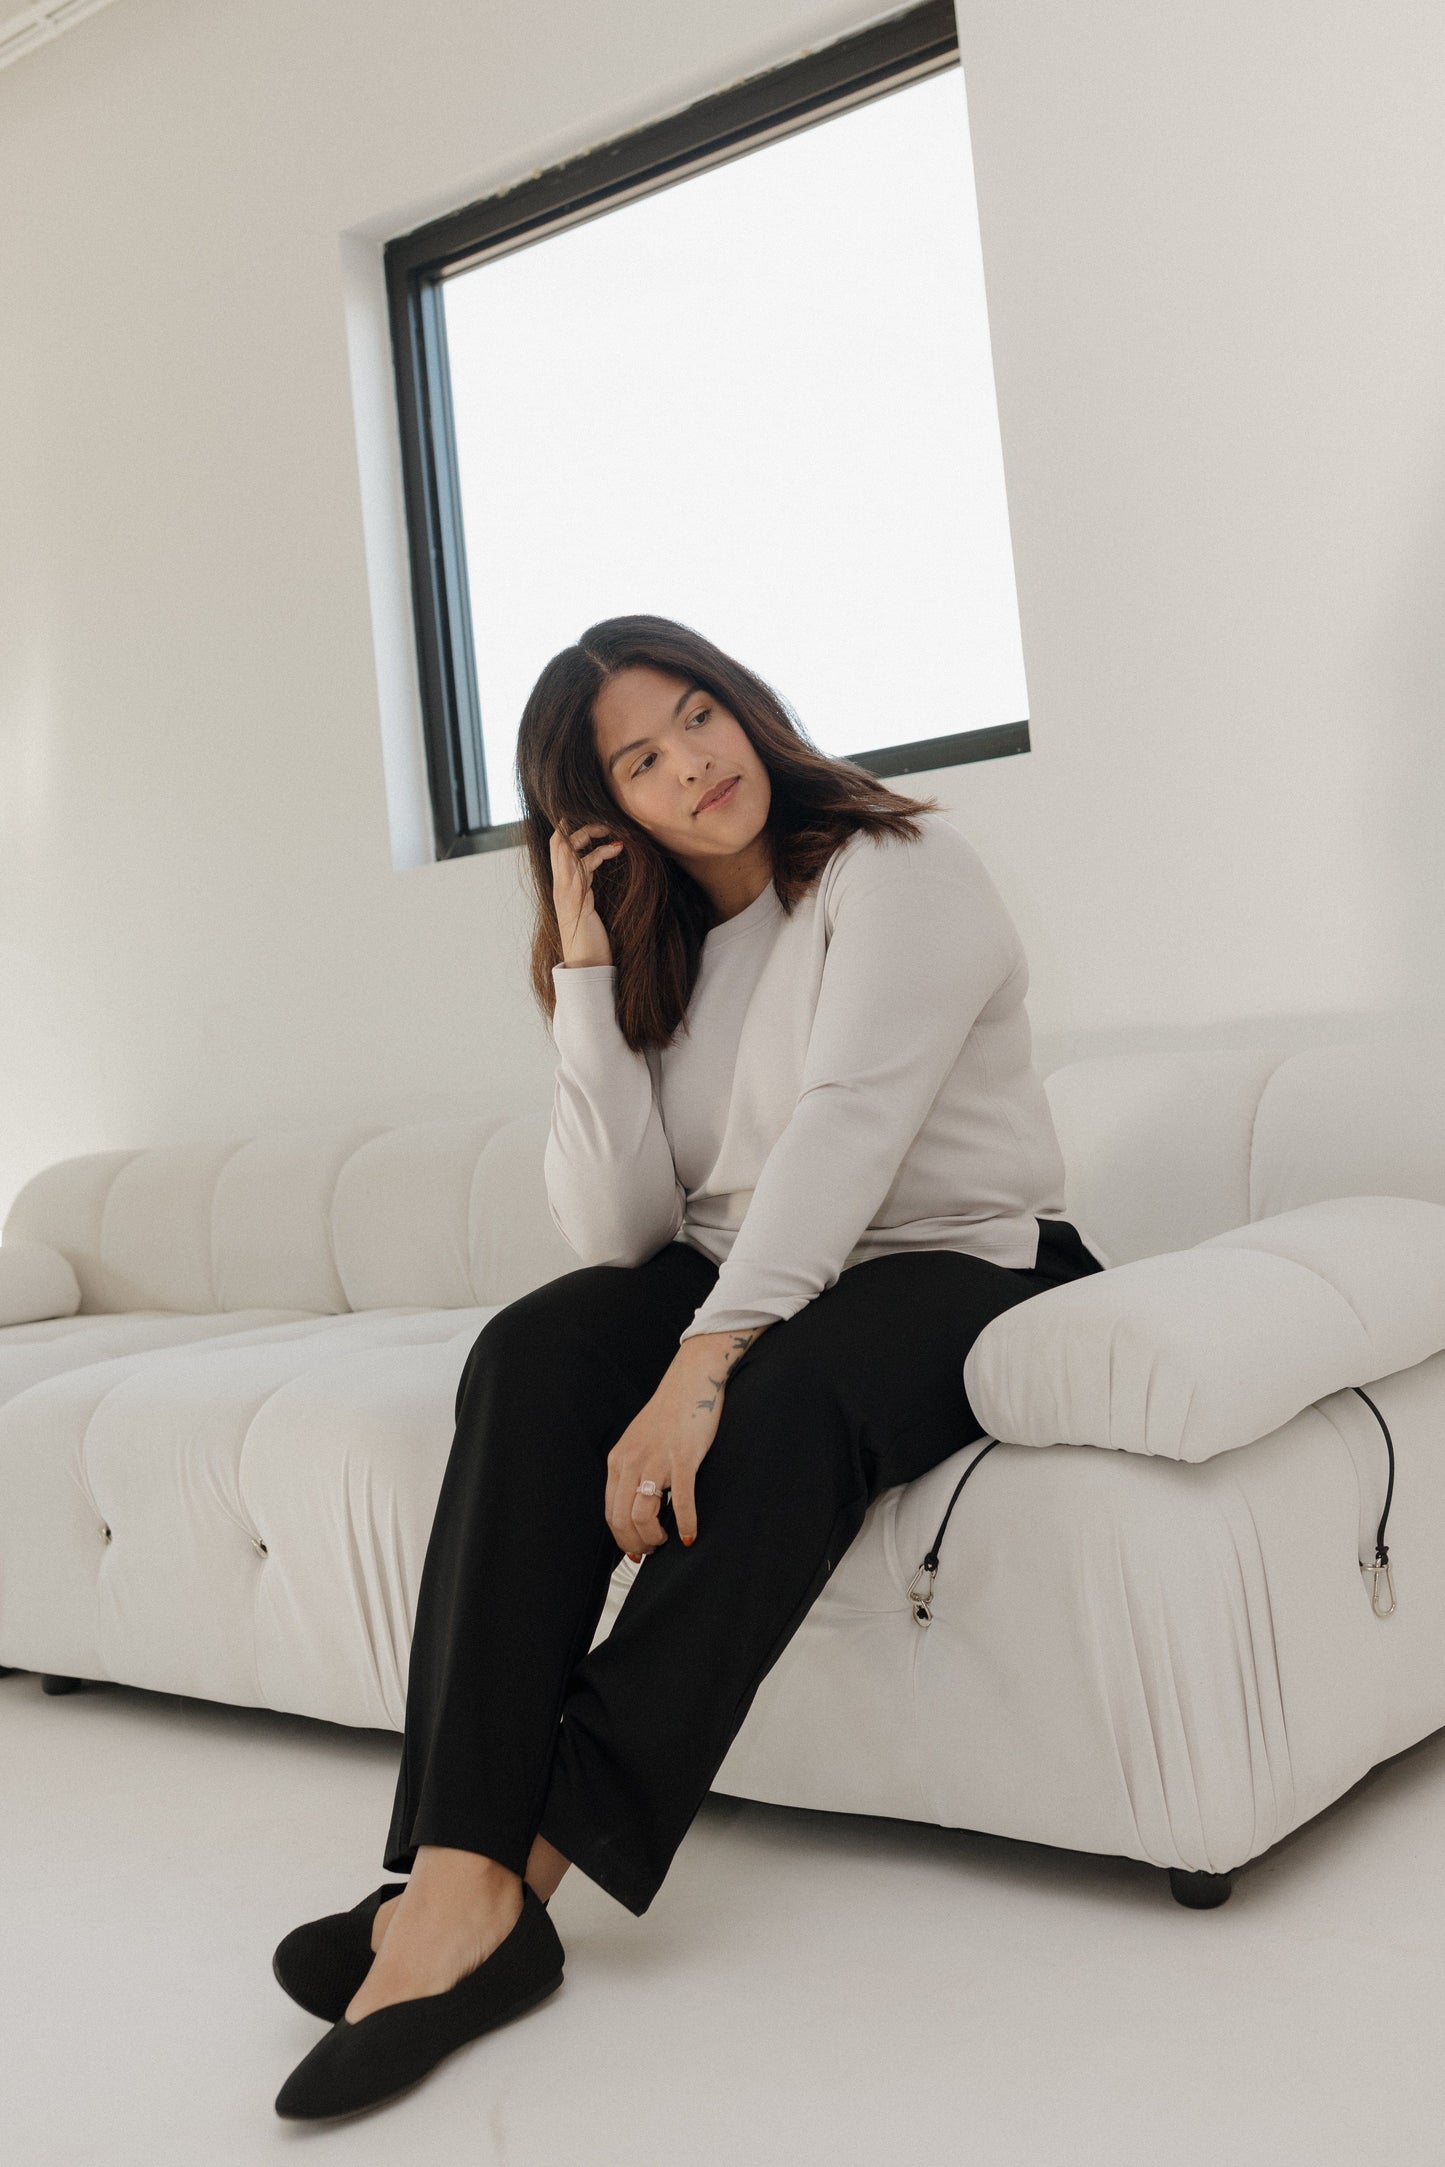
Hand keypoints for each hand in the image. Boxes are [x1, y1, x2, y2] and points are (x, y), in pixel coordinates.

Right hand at [549, 818, 625, 968]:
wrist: (586, 966)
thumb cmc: (591, 941)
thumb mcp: (587, 910)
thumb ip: (586, 891)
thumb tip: (593, 877)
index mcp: (561, 887)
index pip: (557, 850)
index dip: (570, 831)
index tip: (594, 825)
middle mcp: (559, 886)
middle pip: (557, 842)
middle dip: (579, 826)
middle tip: (604, 823)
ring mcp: (565, 892)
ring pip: (567, 848)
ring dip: (589, 833)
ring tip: (612, 830)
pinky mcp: (577, 898)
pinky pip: (584, 865)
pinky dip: (601, 852)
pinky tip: (617, 849)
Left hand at [605, 1328, 770, 1556]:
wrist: (690, 1382)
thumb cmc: (669, 1414)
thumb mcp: (639, 1442)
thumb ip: (634, 1470)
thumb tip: (638, 1505)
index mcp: (619, 1460)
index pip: (610, 1511)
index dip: (621, 1537)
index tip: (635, 1549)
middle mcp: (632, 1462)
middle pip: (622, 1519)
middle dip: (636, 1543)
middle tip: (651, 1551)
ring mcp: (657, 1460)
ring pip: (644, 1514)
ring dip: (654, 1538)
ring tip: (667, 1541)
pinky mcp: (682, 1458)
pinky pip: (680, 1500)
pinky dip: (685, 1524)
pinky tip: (690, 1534)